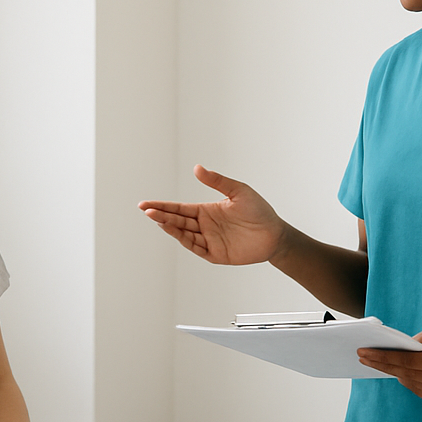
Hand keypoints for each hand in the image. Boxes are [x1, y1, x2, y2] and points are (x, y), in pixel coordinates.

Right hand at [138, 165, 286, 265]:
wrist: (275, 233)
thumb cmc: (259, 211)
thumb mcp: (238, 191)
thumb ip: (217, 181)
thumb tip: (197, 168)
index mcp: (206, 210)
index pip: (179, 208)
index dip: (162, 206)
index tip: (146, 205)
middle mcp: (204, 226)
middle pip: (178, 220)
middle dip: (162, 215)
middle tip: (147, 211)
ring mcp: (209, 240)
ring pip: (184, 234)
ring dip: (170, 227)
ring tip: (157, 219)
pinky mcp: (216, 254)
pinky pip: (197, 248)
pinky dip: (185, 241)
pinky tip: (175, 232)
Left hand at [357, 320, 421, 405]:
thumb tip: (404, 345)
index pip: (408, 361)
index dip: (384, 357)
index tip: (365, 352)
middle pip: (406, 374)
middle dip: (382, 365)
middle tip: (363, 357)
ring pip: (411, 383)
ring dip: (394, 372)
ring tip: (378, 361)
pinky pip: (419, 390)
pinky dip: (408, 379)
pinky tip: (400, 370)